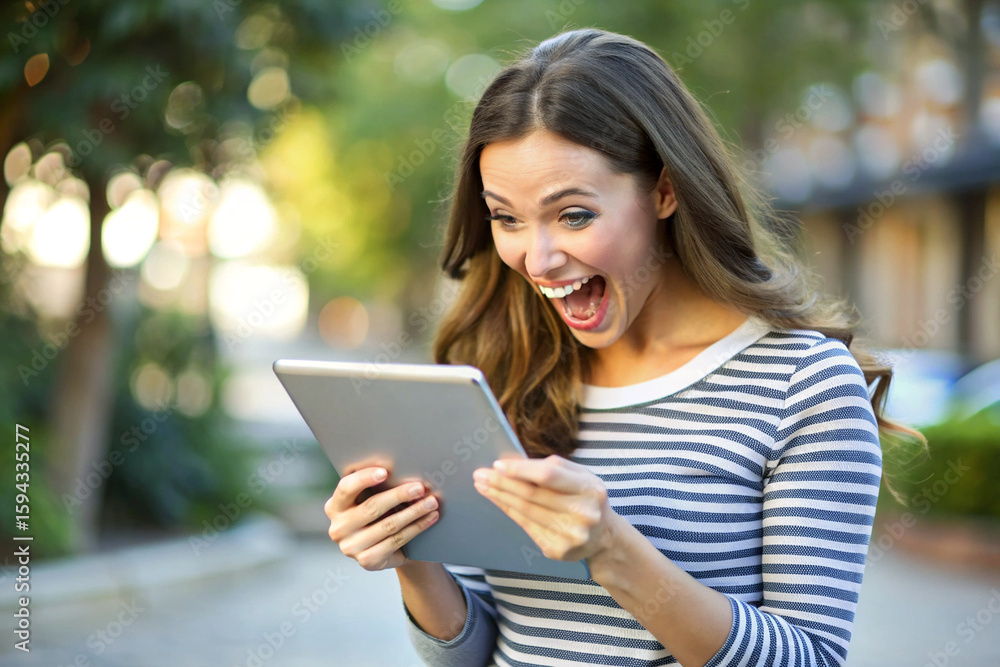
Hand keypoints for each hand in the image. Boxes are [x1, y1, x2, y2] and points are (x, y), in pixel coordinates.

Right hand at [324, 465, 439, 570]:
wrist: (382, 549)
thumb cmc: (376, 514)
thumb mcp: (368, 499)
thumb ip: (375, 486)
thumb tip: (402, 467)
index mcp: (334, 506)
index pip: (346, 488)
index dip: (364, 478)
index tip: (385, 472)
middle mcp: (338, 528)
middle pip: (372, 507)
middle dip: (399, 495)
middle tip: (420, 488)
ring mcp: (351, 547)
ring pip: (389, 525)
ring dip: (414, 512)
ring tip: (431, 502)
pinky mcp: (367, 561)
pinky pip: (396, 540)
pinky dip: (416, 528)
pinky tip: (429, 519)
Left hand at [472, 454, 619, 564]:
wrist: (604, 537)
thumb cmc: (585, 498)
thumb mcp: (580, 476)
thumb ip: (553, 467)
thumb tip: (513, 463)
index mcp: (590, 489)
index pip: (549, 476)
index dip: (521, 470)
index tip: (498, 465)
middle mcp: (583, 514)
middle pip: (533, 495)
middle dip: (503, 484)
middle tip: (480, 475)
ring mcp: (570, 535)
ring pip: (526, 512)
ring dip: (500, 498)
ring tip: (483, 486)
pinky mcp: (558, 550)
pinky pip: (526, 527)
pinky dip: (510, 512)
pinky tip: (498, 502)